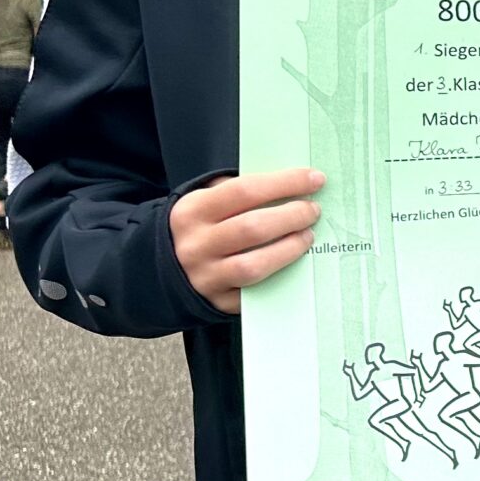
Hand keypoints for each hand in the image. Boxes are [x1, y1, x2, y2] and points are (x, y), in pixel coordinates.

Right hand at [170, 169, 323, 313]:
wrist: (165, 269)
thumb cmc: (201, 227)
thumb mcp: (207, 202)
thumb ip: (241, 192)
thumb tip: (295, 183)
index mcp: (193, 211)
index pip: (245, 191)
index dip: (285, 183)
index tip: (314, 178)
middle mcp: (196, 245)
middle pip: (253, 227)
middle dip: (292, 216)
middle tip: (313, 210)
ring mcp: (206, 277)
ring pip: (254, 264)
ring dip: (290, 248)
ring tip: (308, 235)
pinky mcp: (219, 302)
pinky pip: (256, 291)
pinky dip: (279, 275)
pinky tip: (295, 262)